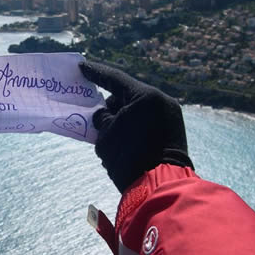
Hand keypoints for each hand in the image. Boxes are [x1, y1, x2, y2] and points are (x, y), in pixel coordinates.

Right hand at [80, 61, 191, 192]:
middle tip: (95, 120)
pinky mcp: (173, 131)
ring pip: (136, 111)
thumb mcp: (106, 136)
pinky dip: (132, 129)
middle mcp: (160, 101)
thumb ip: (102, 119)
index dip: (95, 72)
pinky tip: (123, 145)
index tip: (81, 67)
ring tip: (110, 141)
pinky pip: (146, 122)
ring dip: (121, 120)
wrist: (160, 188)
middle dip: (109, 107)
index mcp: (145, 97)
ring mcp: (169, 116)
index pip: (114, 79)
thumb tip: (104, 115)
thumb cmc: (129, 160)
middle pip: (125, 97)